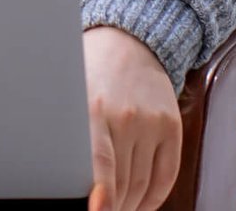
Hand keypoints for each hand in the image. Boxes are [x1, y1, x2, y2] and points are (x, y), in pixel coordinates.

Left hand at [83, 26, 181, 210]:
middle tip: (101, 210)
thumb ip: (69, 134)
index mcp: (94, 109)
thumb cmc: (90, 69)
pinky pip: (166, 175)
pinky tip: (142, 204)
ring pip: (143, 184)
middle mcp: (126, 117)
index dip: (101, 197)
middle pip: (122, 183)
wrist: (128, 40)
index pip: (100, 165)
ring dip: (130, 205)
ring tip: (117, 209)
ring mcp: (152, 123)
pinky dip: (154, 197)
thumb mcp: (69, 94)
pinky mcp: (172, 127)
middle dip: (112, 206)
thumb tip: (64, 172)